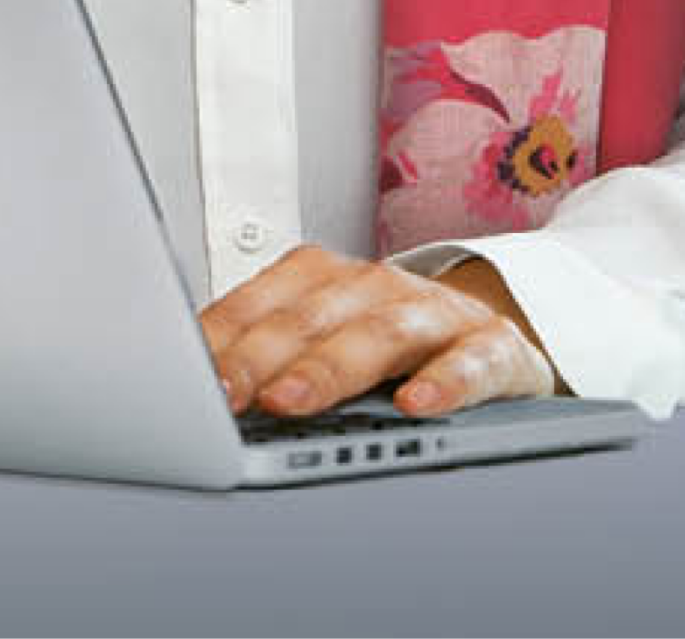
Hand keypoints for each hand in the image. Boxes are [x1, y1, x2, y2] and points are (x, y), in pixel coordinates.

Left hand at [197, 241, 558, 418]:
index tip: (188, 376)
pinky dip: (444, 381)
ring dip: (330, 368)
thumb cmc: (391, 345)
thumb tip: (199, 393)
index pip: (262, 302)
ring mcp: (435, 313)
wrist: (496, 336)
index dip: (223, 337)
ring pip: (378, 334)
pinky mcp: (494, 347)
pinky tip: (415, 405)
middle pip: (309, 318)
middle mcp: (374, 286)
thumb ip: (272, 356)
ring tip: (291, 401)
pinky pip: (470, 362)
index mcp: (324, 279)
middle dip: (260, 356)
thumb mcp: (330, 339)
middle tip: (225, 395)